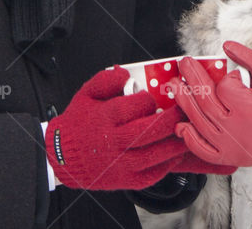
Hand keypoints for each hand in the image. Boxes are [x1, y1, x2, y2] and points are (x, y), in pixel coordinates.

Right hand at [46, 66, 187, 189]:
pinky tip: (175, 154)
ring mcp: (120, 163)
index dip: (149, 100)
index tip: (153, 98)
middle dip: (172, 119)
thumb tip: (125, 73)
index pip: (135, 106)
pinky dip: (167, 165)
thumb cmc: (78, 123)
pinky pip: (151, 174)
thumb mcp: (85, 95)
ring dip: (175, 143)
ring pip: (154, 154)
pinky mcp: (125, 180)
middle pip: (149, 130)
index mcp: (105, 118)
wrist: (62, 157)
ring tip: (188, 132)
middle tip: (186, 110)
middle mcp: (114, 141)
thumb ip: (105, 80)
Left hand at [170, 41, 251, 187]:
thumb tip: (228, 45)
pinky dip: (190, 139)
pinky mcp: (231, 158)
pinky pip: (204, 150)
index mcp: (250, 110)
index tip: (239, 77)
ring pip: (199, 123)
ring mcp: (231, 146)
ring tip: (175, 86)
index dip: (229, 78)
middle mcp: (236, 129)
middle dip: (192, 79)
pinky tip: (182, 126)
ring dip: (185, 103)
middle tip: (184, 64)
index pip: (225, 87)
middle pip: (205, 101)